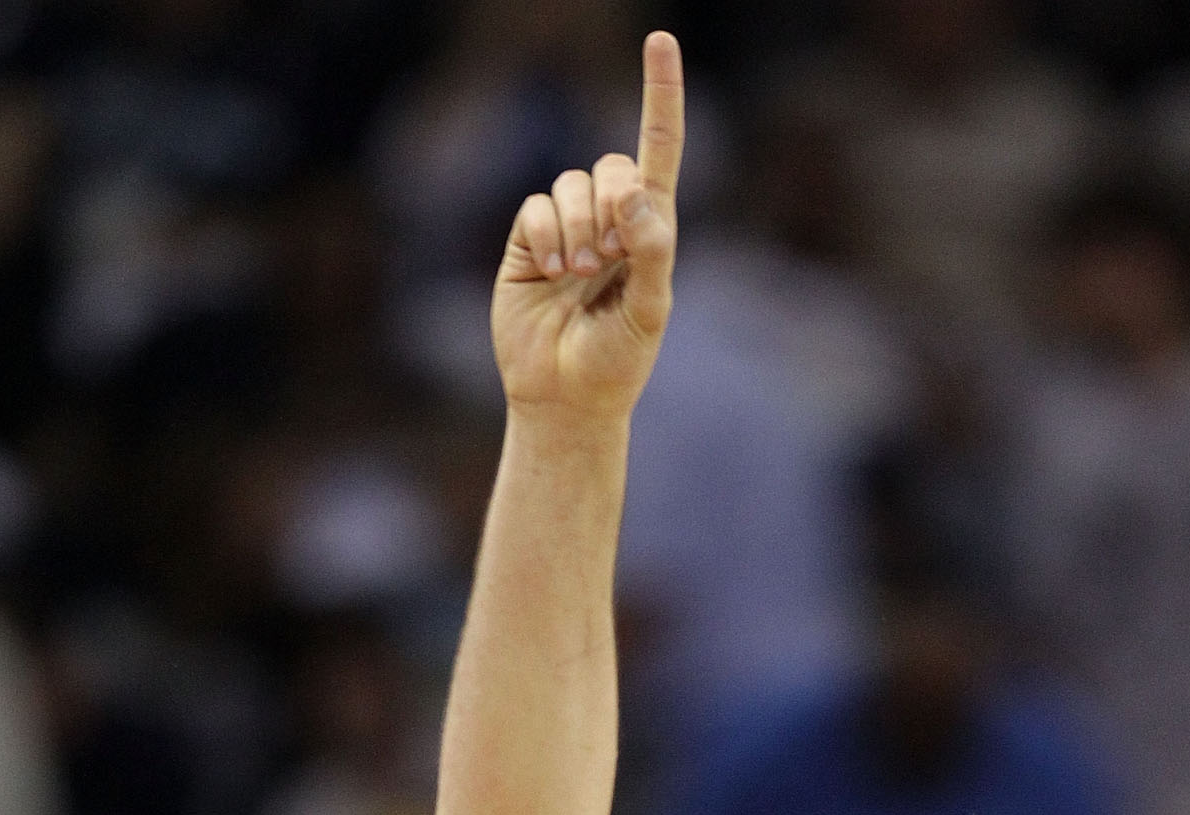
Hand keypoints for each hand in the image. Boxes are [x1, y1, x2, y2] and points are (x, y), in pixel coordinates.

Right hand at [491, 31, 684, 418]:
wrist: (564, 399)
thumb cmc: (617, 362)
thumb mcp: (649, 313)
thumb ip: (652, 251)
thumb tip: (636, 193)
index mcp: (652, 231)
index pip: (659, 151)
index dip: (660, 95)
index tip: (660, 41)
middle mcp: (611, 220)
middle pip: (611, 165)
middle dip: (611, 205)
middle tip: (608, 261)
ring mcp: (568, 227)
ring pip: (571, 184)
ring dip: (577, 230)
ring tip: (578, 278)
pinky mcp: (529, 238)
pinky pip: (536, 206)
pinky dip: (546, 236)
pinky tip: (550, 275)